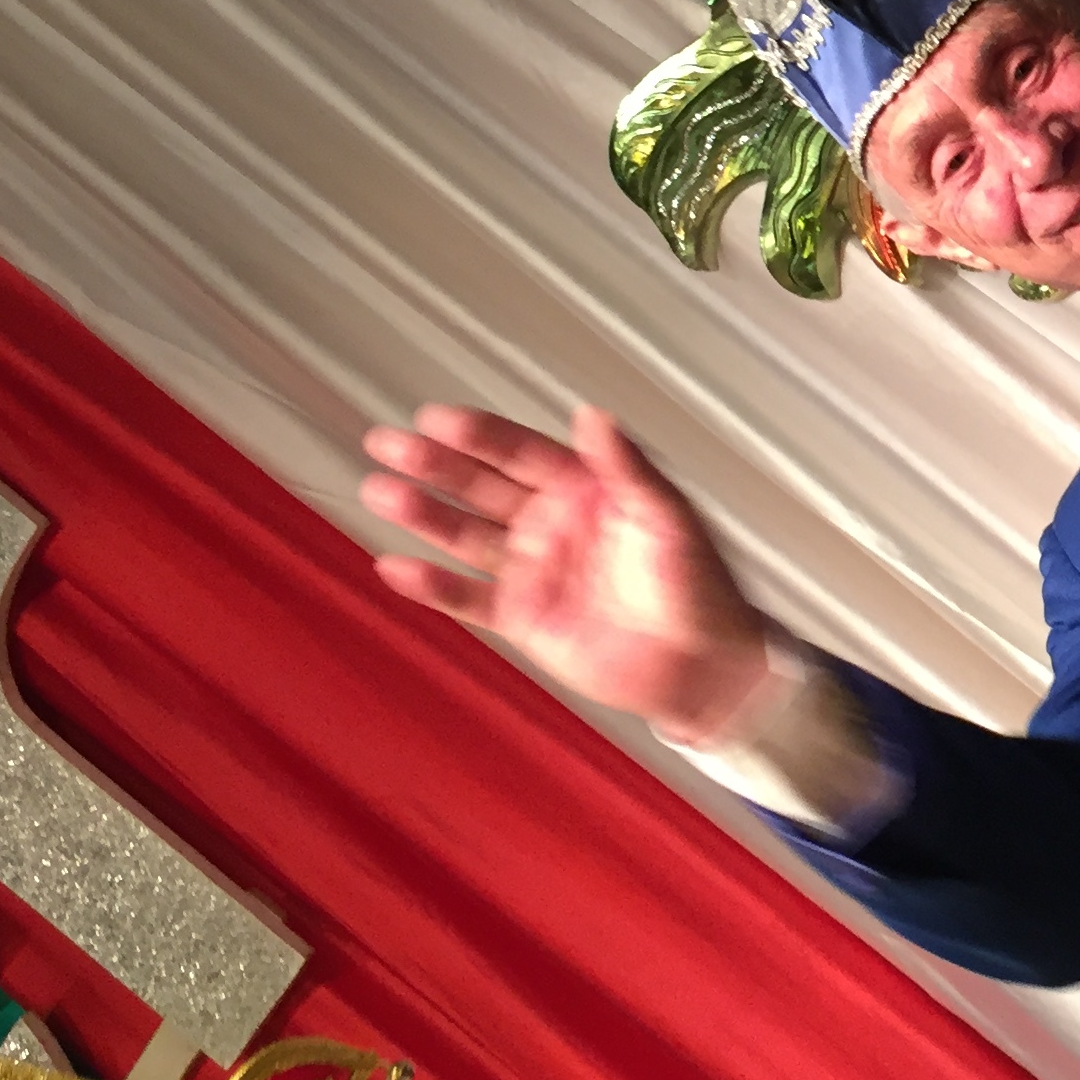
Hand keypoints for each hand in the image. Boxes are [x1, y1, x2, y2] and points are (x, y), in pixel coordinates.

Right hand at [361, 403, 769, 744]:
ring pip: (466, 535)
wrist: (701, 665)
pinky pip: (469, 598)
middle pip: (482, 486)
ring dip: (423, 515)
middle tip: (387, 442)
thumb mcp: (668, 517)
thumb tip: (594, 414)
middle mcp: (552, 522)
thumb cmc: (699, 584)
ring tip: (379, 491)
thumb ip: (627, 468)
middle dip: (434, 464)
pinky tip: (397, 568)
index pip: (522, 452)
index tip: (437, 418)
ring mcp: (534, 569)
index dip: (481, 435)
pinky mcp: (524, 617)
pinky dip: (434, 586)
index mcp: (586, 488)